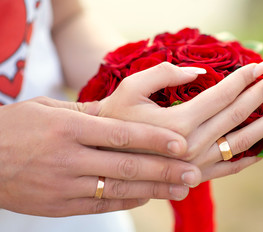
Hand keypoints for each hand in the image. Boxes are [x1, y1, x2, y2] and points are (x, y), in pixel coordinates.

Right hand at [0, 97, 200, 215]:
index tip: (181, 144)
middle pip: (127, 165)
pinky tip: (148, 197)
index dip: (154, 139)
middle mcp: (69, 158)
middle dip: (163, 170)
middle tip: (192, 173)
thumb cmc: (15, 128)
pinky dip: (127, 200)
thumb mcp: (47, 109)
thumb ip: (85, 112)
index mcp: (69, 128)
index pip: (121, 134)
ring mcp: (64, 186)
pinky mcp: (59, 206)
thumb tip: (118, 113)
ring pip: (118, 188)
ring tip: (180, 189)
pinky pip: (101, 204)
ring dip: (153, 189)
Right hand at [100, 62, 262, 181]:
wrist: (103, 156)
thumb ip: (166, 74)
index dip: (243, 78)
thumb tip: (199, 74)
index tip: (261, 65)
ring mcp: (197, 164)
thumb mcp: (132, 87)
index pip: (221, 95)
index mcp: (179, 123)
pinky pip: (230, 168)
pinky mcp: (195, 176)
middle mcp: (193, 146)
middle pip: (238, 115)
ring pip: (242, 142)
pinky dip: (250, 157)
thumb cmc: (114, 118)